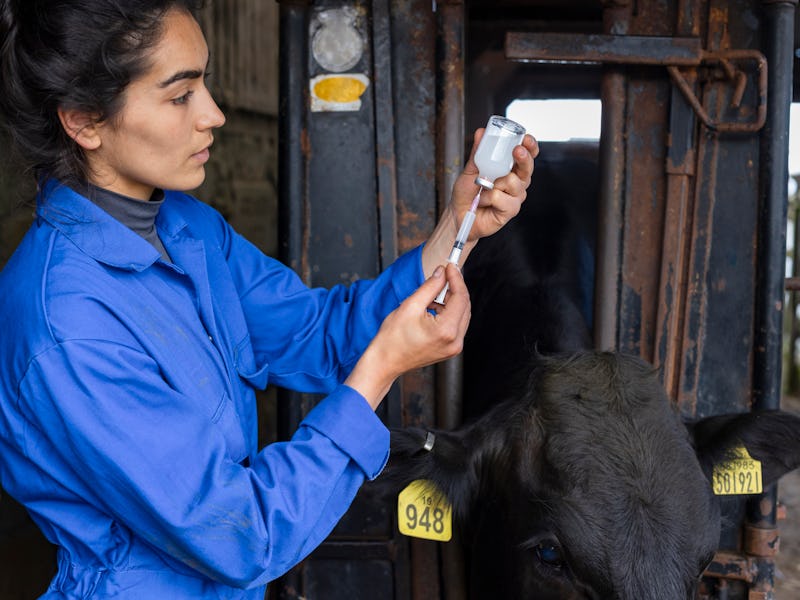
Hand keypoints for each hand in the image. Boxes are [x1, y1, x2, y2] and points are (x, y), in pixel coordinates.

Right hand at [345, 263, 469, 409]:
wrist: (385, 362)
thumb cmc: (392, 338)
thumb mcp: (410, 306)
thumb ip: (429, 287)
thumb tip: (441, 273)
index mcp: (446, 330)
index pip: (460, 297)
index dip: (456, 278)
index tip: (450, 266)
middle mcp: (455, 341)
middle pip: (464, 306)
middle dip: (454, 288)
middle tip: (443, 274)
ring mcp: (454, 347)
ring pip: (461, 315)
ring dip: (451, 300)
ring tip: (432, 294)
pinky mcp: (450, 349)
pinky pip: (456, 325)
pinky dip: (448, 313)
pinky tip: (433, 307)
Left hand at [421, 130, 538, 276]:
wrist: (458, 214)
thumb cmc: (467, 193)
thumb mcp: (470, 169)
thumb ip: (478, 152)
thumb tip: (481, 133)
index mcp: (510, 168)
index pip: (526, 154)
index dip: (530, 146)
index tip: (526, 139)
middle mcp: (516, 181)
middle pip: (528, 167)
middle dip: (523, 158)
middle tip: (517, 151)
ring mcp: (515, 196)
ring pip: (513, 182)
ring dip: (494, 183)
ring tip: (483, 188)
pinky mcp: (511, 210)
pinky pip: (503, 198)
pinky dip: (489, 198)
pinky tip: (484, 201)